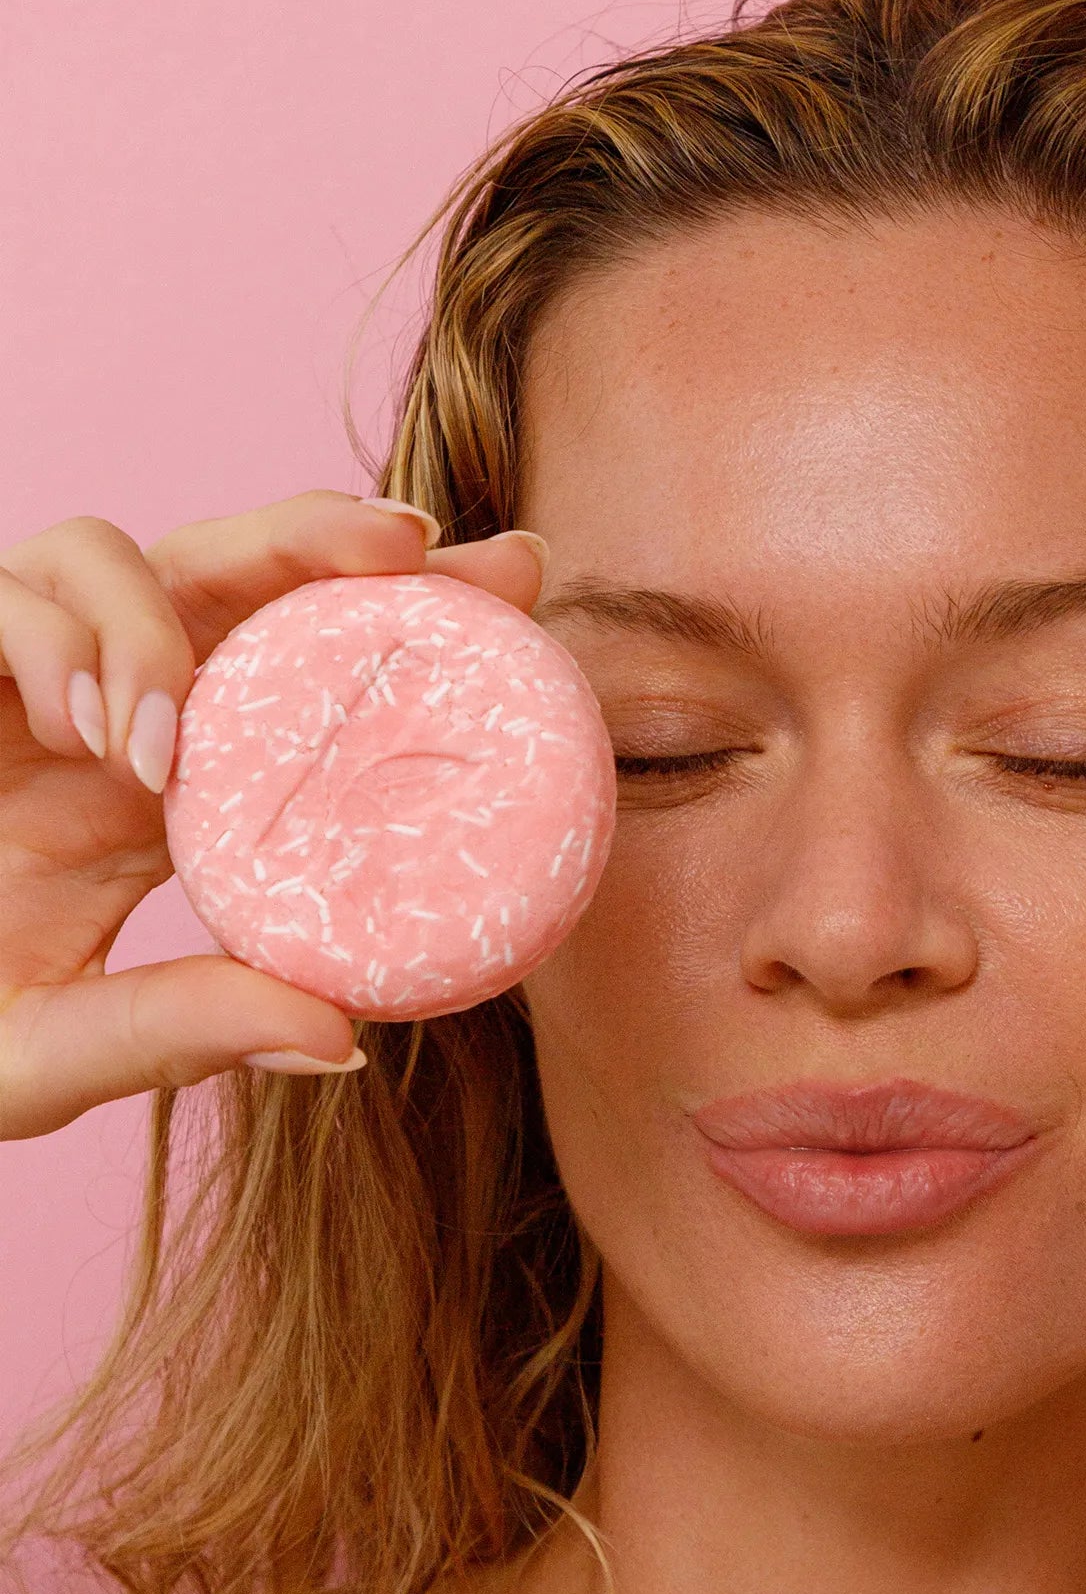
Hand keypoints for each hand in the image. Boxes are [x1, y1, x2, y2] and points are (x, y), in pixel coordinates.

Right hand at [0, 492, 545, 1140]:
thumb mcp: (54, 1054)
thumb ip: (186, 1030)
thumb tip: (348, 1037)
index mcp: (165, 800)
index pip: (306, 684)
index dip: (410, 626)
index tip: (525, 586)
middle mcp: (101, 721)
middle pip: (230, 580)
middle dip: (327, 538)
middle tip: (421, 542)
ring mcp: (7, 686)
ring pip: (108, 551)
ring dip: (162, 613)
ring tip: (168, 738)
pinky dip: (55, 635)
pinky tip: (94, 728)